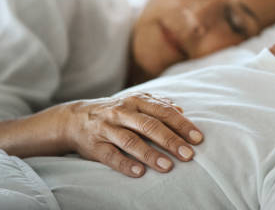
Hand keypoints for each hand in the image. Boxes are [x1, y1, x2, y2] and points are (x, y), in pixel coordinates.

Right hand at [62, 92, 202, 177]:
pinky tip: (140, 173)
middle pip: (150, 126)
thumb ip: (159, 105)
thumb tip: (181, 110)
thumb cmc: (116, 111)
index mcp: (137, 101)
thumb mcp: (137, 102)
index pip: (163, 112)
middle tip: (188, 154)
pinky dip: (125, 164)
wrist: (76, 118)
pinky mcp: (95, 146)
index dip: (182, 125)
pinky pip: (111, 156)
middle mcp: (123, 112)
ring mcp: (108, 129)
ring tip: (168, 167)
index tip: (198, 138)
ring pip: (131, 141)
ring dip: (150, 154)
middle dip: (171, 140)